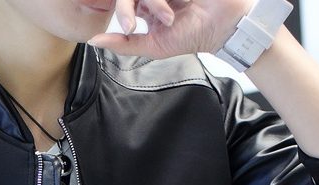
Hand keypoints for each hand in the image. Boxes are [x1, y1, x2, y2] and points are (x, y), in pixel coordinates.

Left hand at [87, 0, 250, 59]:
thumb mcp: (154, 46)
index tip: (131, 26)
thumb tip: (93, 41)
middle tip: (156, 17)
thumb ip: (124, 44)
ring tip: (171, 15)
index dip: (124, 10)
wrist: (224, 24)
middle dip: (132, 4)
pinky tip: (180, 2)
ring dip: (156, 2)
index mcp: (147, 5)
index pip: (124, 1)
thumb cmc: (192, 36)